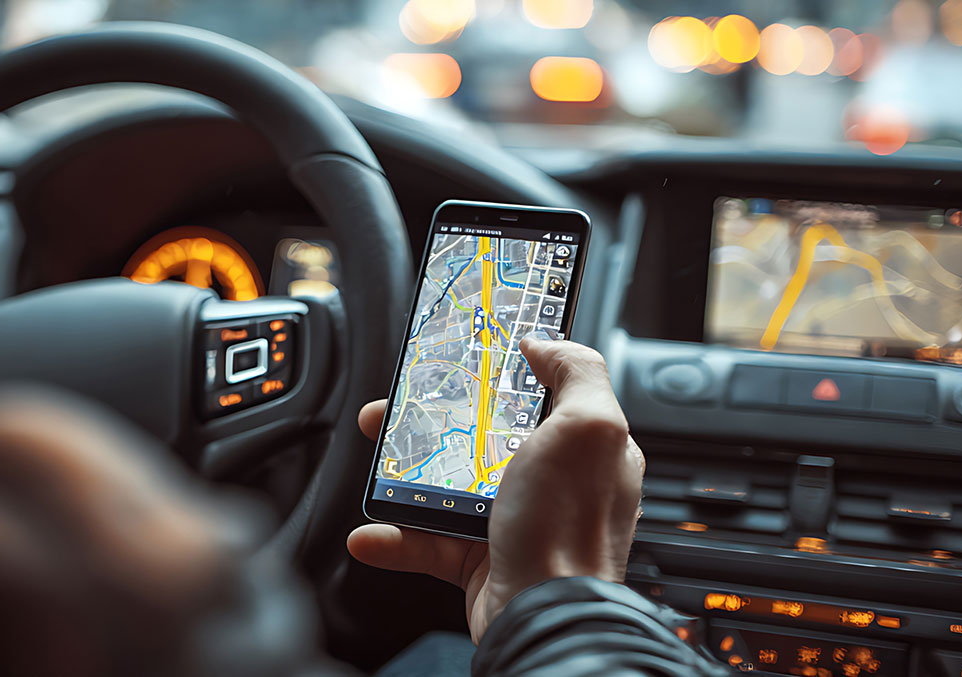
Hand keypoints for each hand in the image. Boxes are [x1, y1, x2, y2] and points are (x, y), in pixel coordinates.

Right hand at [347, 338, 644, 642]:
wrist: (542, 619)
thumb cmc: (568, 529)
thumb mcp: (590, 427)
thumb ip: (578, 371)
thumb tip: (547, 343)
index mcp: (584, 446)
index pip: (545, 391)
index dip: (506, 370)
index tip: (467, 355)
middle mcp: (553, 483)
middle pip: (486, 433)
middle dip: (437, 417)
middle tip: (401, 407)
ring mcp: (516, 522)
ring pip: (450, 483)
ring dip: (404, 473)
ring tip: (374, 460)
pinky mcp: (483, 560)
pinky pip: (429, 540)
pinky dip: (396, 537)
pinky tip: (372, 532)